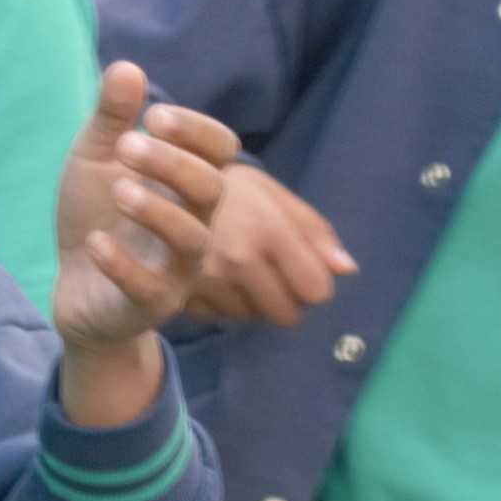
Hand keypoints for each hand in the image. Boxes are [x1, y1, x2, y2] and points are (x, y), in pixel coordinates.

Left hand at [48, 64, 241, 358]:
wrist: (77, 288)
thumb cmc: (97, 216)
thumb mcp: (95, 160)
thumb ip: (111, 118)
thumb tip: (126, 68)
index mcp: (185, 182)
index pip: (219, 149)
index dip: (195, 129)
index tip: (153, 115)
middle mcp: (193, 222)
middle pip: (210, 189)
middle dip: (173, 165)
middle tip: (127, 147)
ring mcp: (175, 267)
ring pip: (190, 240)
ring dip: (157, 211)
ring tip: (120, 191)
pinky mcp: (150, 304)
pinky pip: (148, 288)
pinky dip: (122, 265)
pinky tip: (95, 243)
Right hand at [177, 160, 352, 325]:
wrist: (153, 182)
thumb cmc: (224, 186)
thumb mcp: (271, 193)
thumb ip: (312, 229)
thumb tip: (348, 269)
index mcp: (268, 230)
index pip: (315, 290)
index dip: (313, 284)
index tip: (301, 270)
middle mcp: (238, 261)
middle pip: (285, 315)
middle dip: (285, 300)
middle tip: (270, 275)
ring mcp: (206, 281)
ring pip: (250, 319)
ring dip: (250, 303)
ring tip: (237, 273)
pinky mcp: (179, 294)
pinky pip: (216, 319)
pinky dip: (219, 306)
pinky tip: (212, 280)